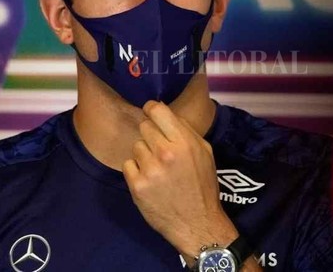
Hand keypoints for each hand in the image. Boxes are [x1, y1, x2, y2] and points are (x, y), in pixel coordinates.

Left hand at [122, 100, 237, 260]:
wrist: (197, 223)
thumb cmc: (202, 186)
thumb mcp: (205, 152)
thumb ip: (186, 131)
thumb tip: (166, 114)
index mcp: (184, 142)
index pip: (157, 110)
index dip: (152, 109)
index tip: (152, 113)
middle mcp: (165, 152)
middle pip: (144, 127)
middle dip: (152, 136)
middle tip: (161, 150)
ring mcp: (149, 169)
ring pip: (136, 146)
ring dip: (144, 155)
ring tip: (158, 169)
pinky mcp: (137, 185)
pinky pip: (128, 164)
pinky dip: (136, 171)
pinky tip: (149, 180)